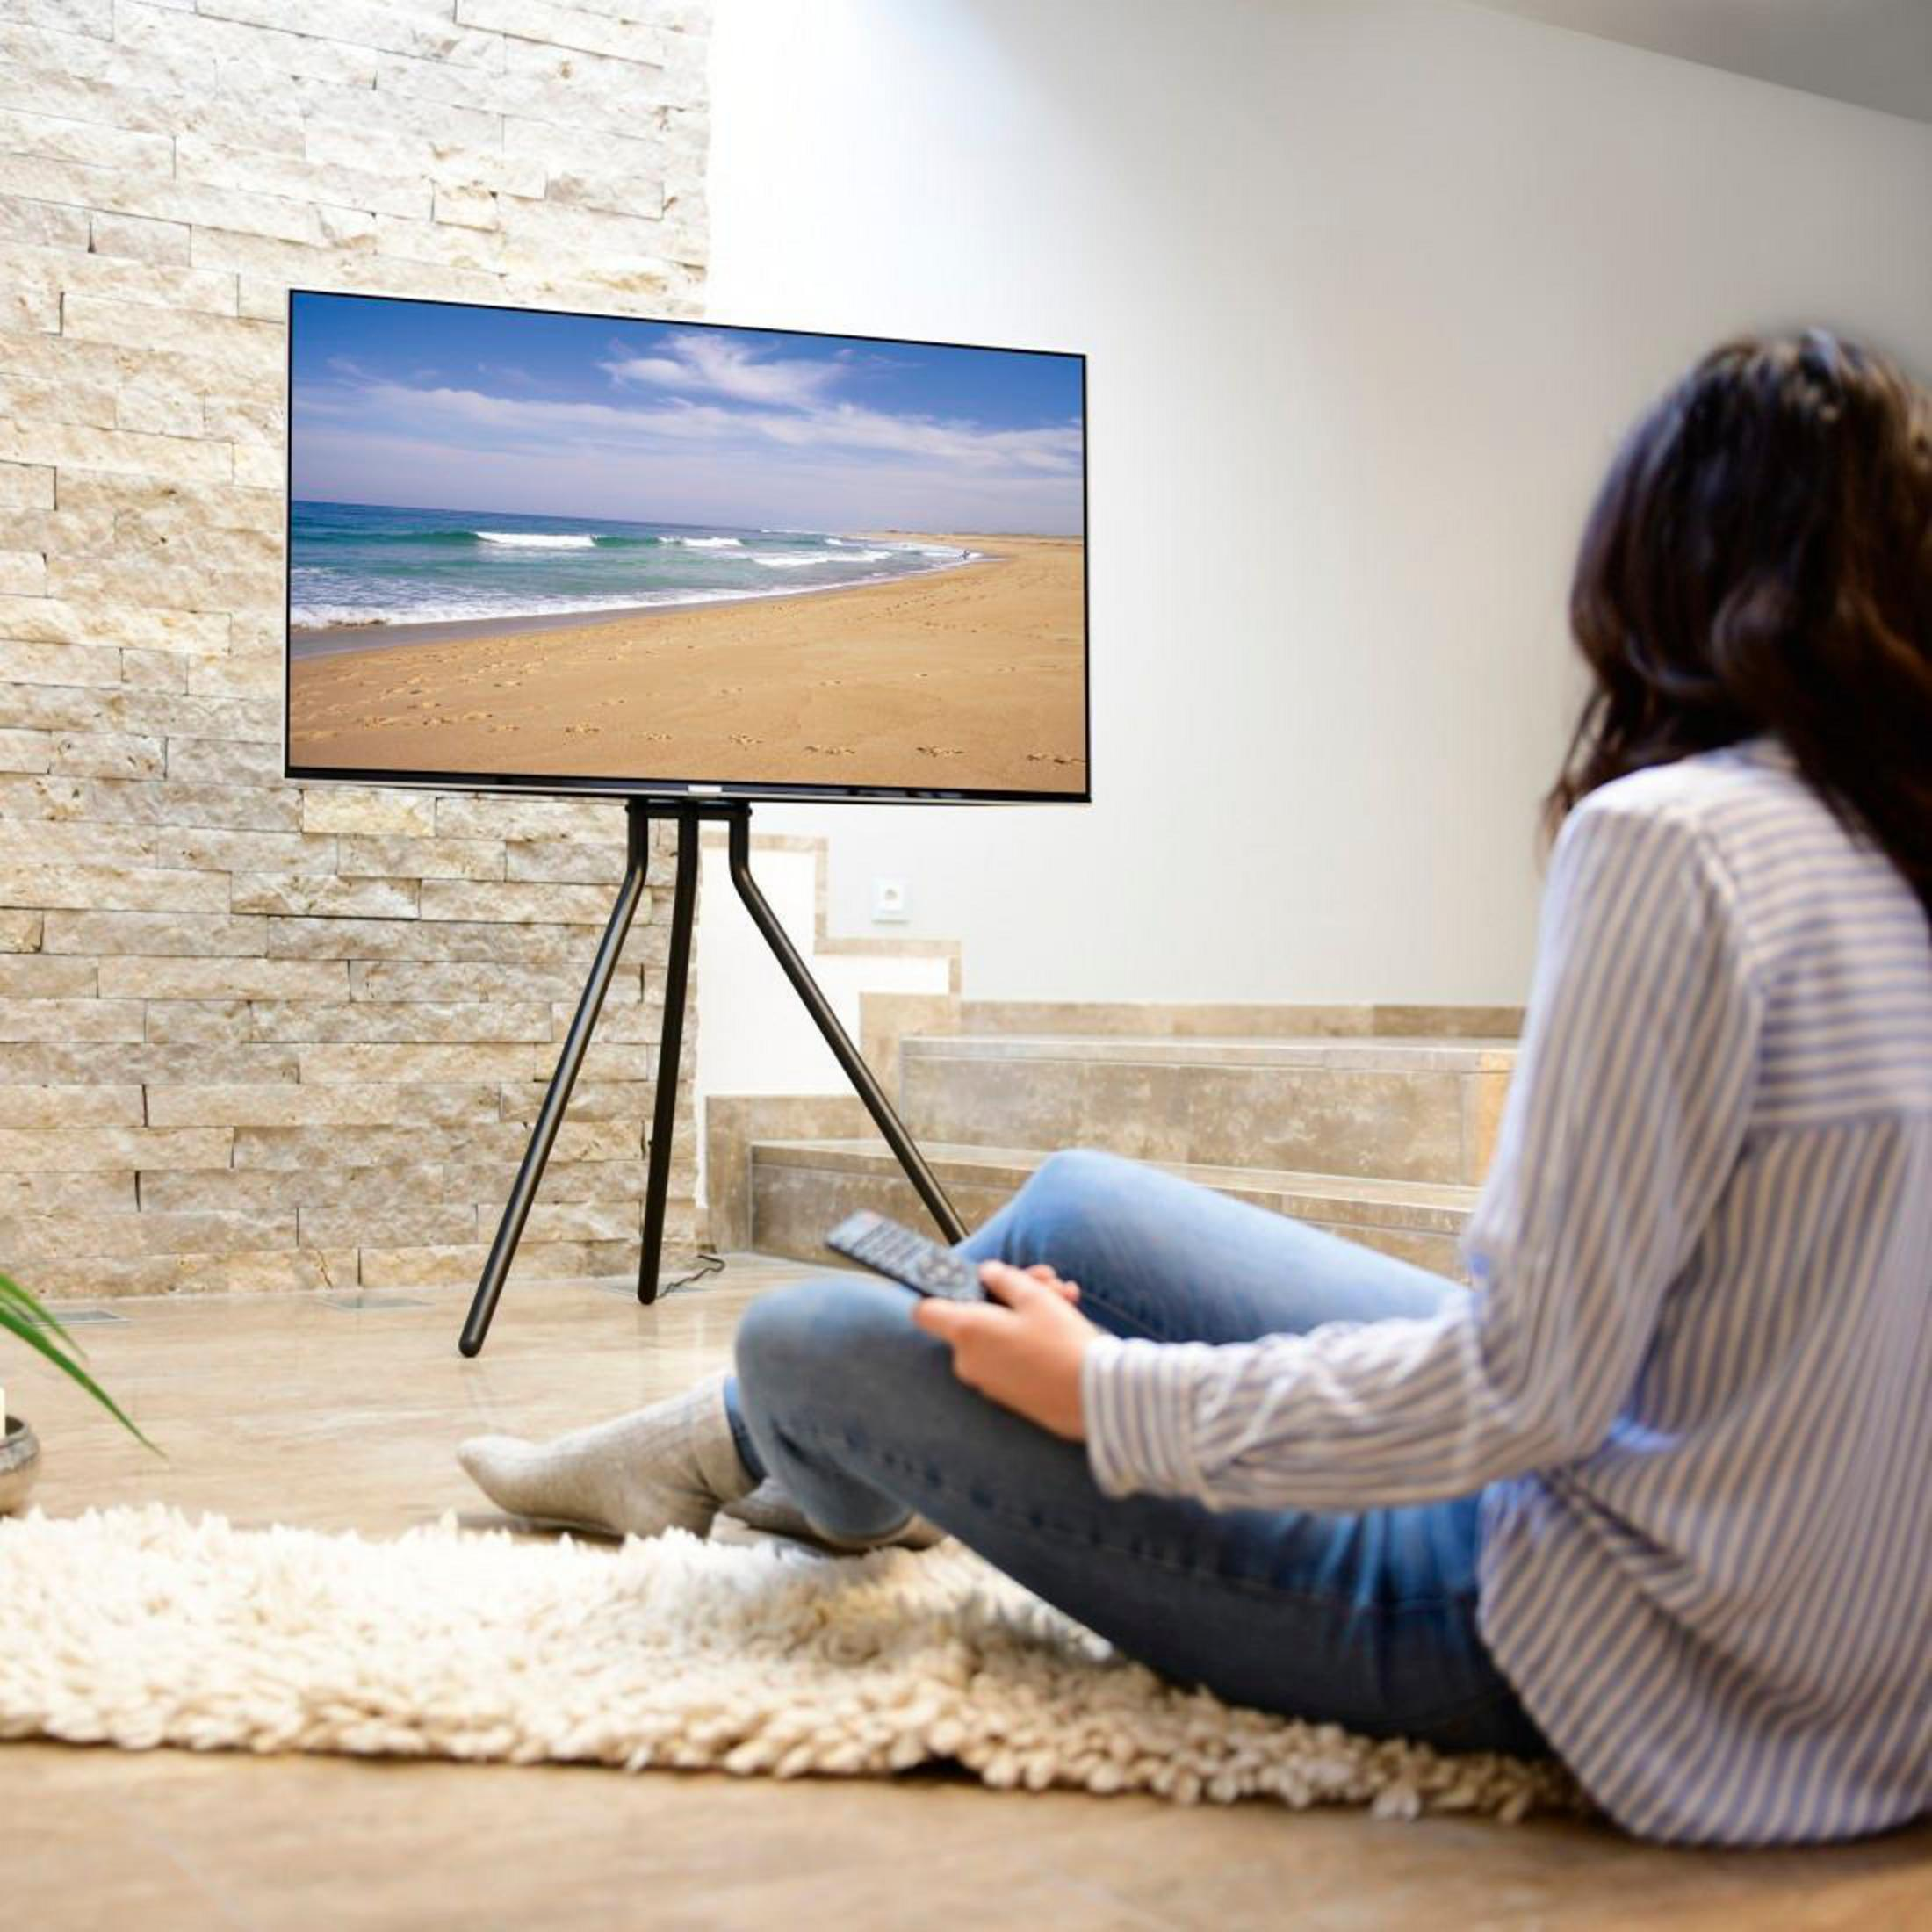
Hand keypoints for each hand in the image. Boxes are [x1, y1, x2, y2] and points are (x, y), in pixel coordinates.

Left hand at [913, 1261, 1099, 1440]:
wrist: (1092, 1396)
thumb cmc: (1061, 1343)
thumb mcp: (1034, 1298)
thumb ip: (1004, 1278)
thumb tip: (987, 1272)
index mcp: (966, 1332)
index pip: (925, 1311)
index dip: (939, 1291)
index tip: (962, 1280)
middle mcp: (968, 1360)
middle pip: (974, 1316)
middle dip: (1008, 1294)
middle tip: (1044, 1278)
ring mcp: (985, 1381)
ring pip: (997, 1334)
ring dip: (1026, 1312)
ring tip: (1066, 1295)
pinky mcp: (1006, 1394)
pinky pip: (1008, 1356)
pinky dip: (1029, 1337)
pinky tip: (1065, 1316)